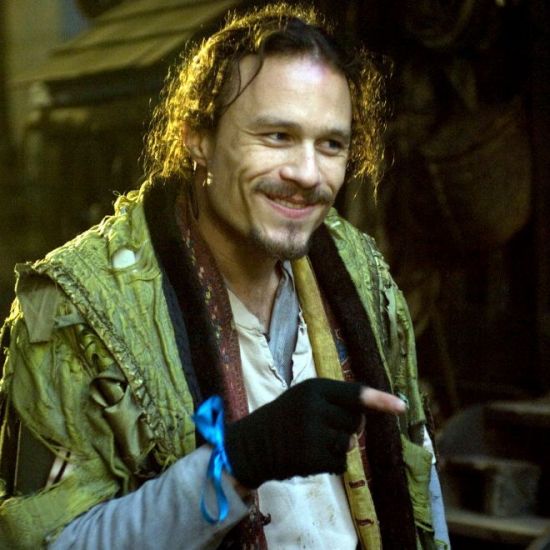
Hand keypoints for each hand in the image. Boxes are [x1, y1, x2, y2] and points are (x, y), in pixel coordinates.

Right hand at [224, 378, 404, 488]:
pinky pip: (340, 463)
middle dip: (346, 426)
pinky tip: (308, 456)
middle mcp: (313, 406)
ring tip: (310, 442)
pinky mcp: (309, 457)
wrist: (251, 444)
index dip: (380, 400)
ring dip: (336, 446)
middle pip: (356, 420)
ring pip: (348, 443)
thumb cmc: (283, 418)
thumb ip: (335, 402)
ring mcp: (311, 432)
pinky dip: (330, 463)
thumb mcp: (305, 398)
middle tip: (320, 427)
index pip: (354, 394)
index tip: (401, 407)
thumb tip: (367, 415)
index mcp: (314, 387)